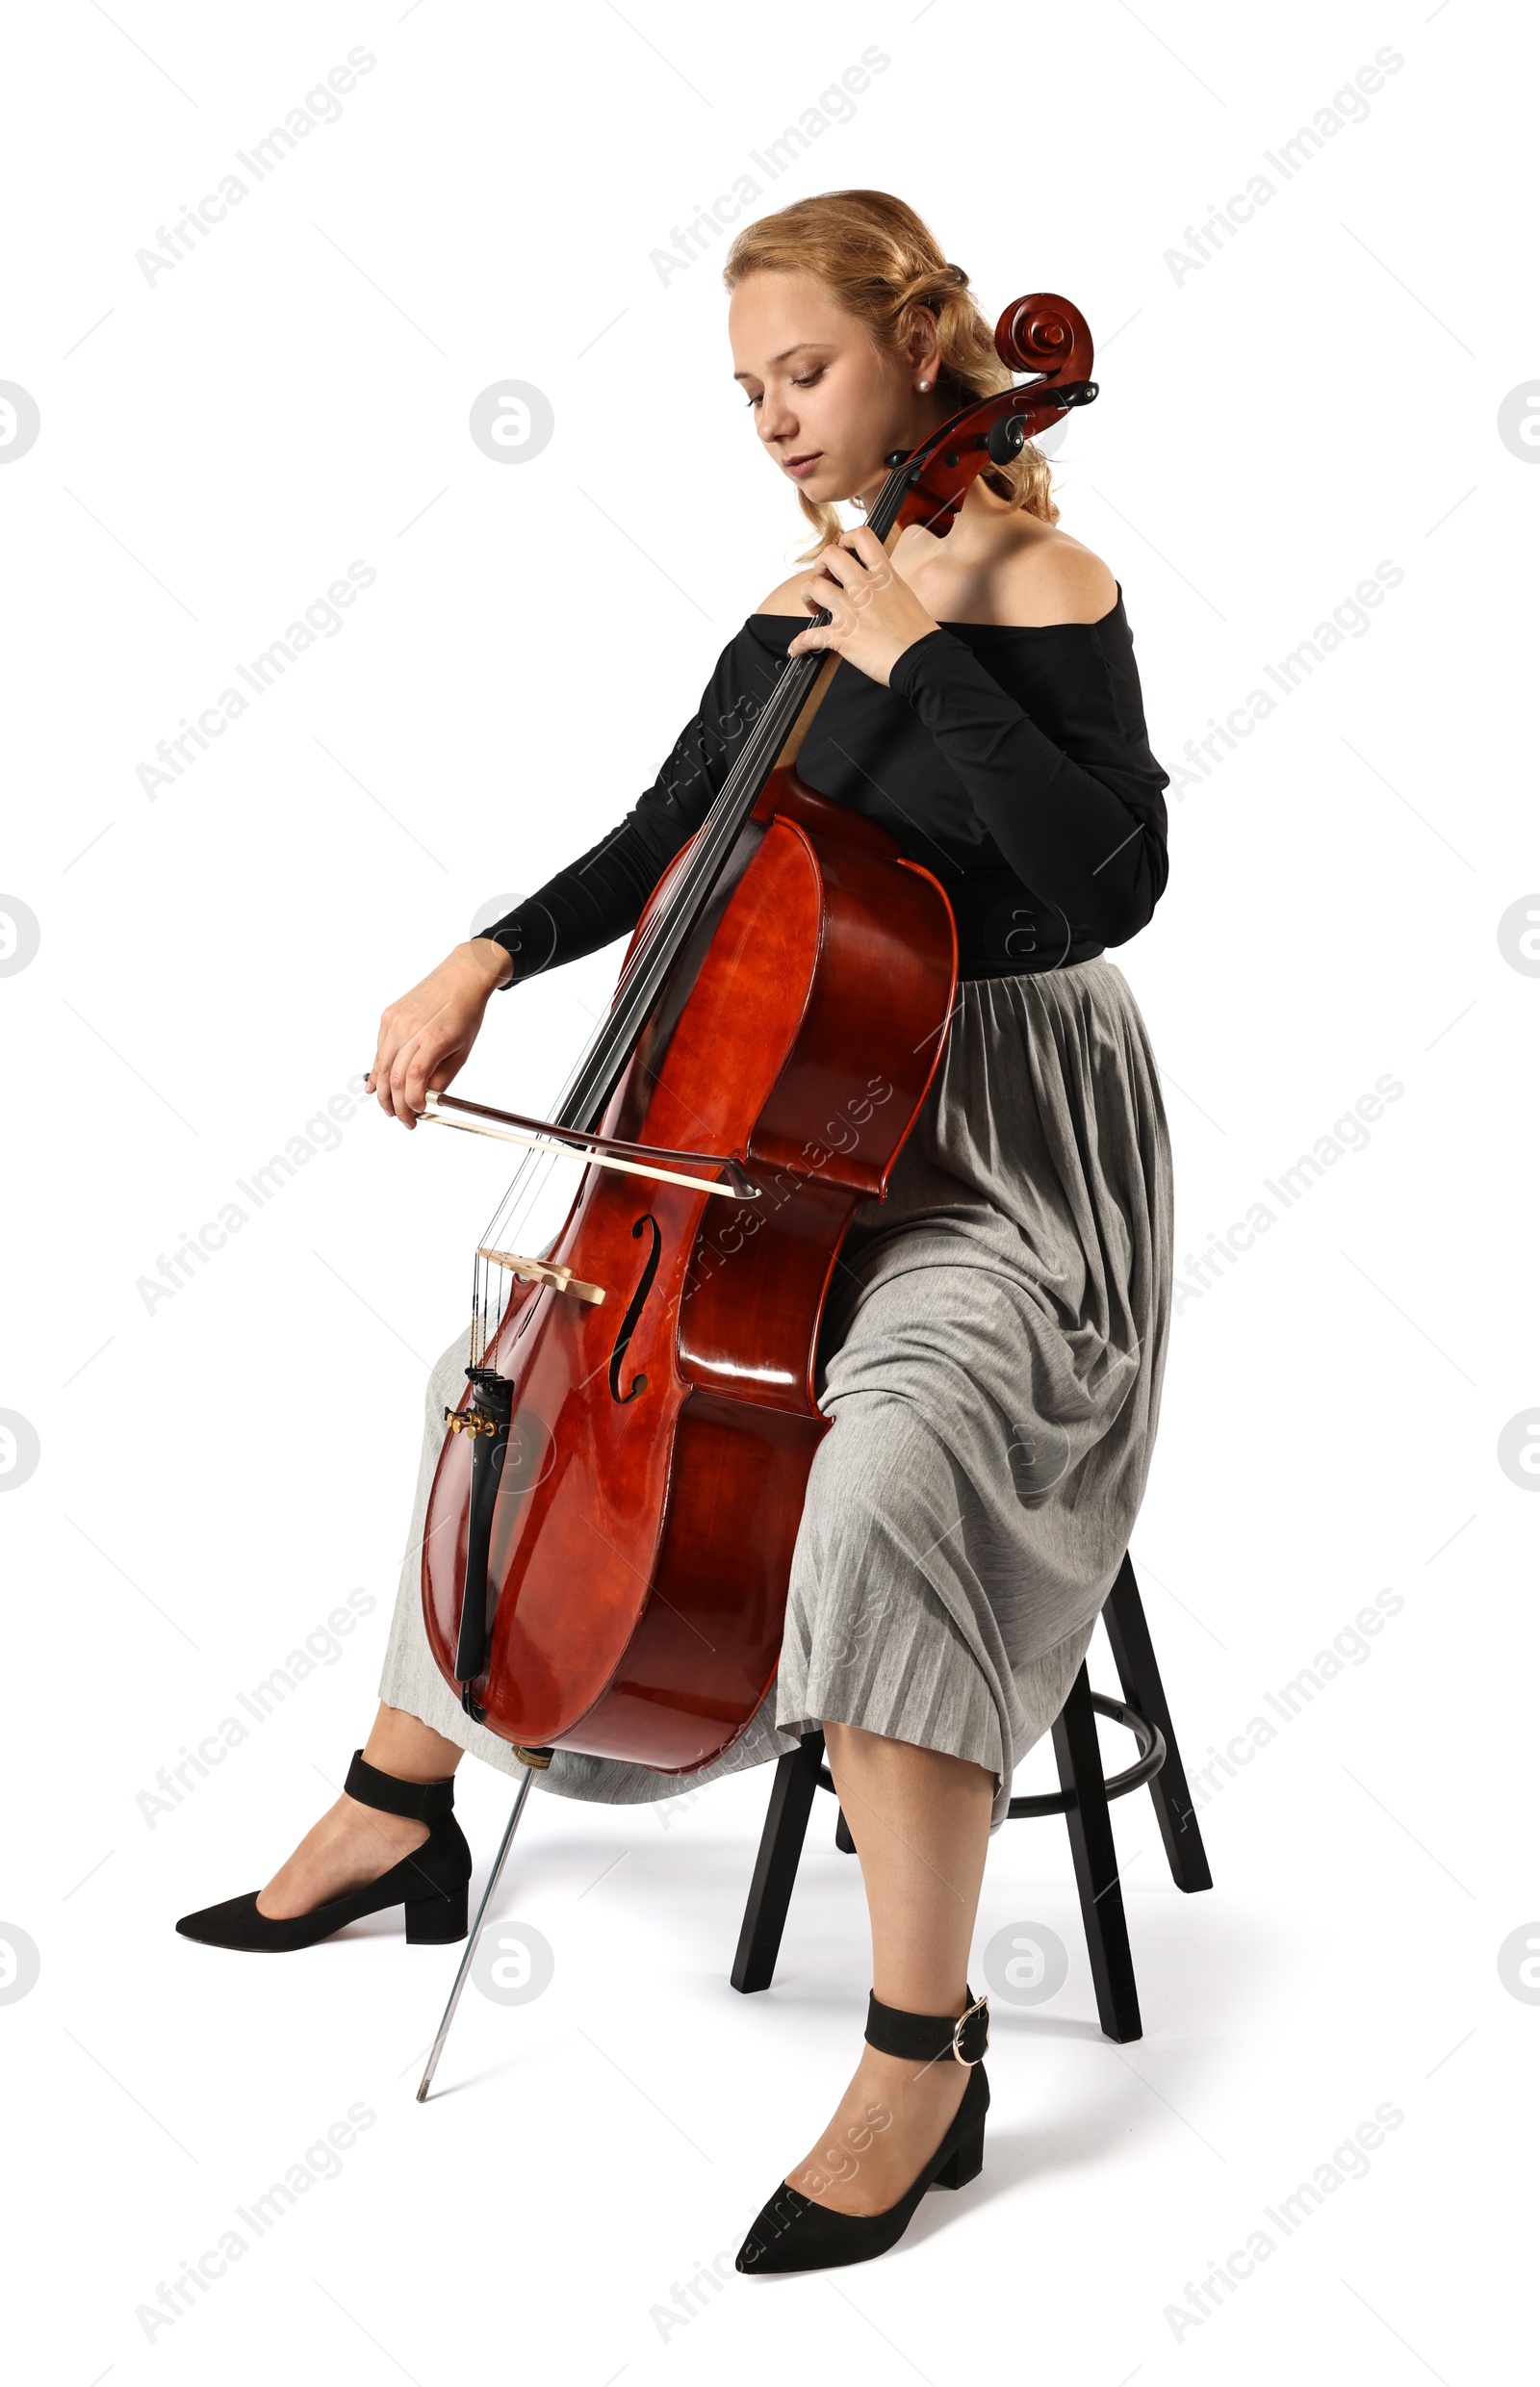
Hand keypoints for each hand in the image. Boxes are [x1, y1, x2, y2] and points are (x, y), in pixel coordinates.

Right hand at [366, 938, 510, 1128]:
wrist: (460, 977)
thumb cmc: (465, 1013)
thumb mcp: (462, 1052)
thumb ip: (442, 1078)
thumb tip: (425, 1099)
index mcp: (433, 1040)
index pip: (414, 1080)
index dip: (412, 1102)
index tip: (417, 1114)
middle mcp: (410, 1030)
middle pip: (394, 1077)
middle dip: (395, 1104)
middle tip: (401, 1118)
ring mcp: (395, 1022)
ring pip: (382, 1066)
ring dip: (383, 1091)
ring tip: (388, 1107)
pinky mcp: (388, 1016)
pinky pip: (380, 1049)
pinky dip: (379, 1070)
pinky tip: (377, 1085)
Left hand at [785, 525, 940, 686]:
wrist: (922, 659)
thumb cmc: (919, 634)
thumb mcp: (905, 595)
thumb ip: (885, 585)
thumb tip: (874, 585)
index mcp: (884, 576)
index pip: (862, 537)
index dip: (846, 539)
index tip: (843, 550)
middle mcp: (865, 588)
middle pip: (830, 556)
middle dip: (820, 564)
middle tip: (824, 578)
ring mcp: (851, 610)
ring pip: (813, 586)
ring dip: (807, 595)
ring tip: (813, 606)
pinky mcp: (842, 636)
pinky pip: (810, 636)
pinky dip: (799, 644)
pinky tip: (797, 648)